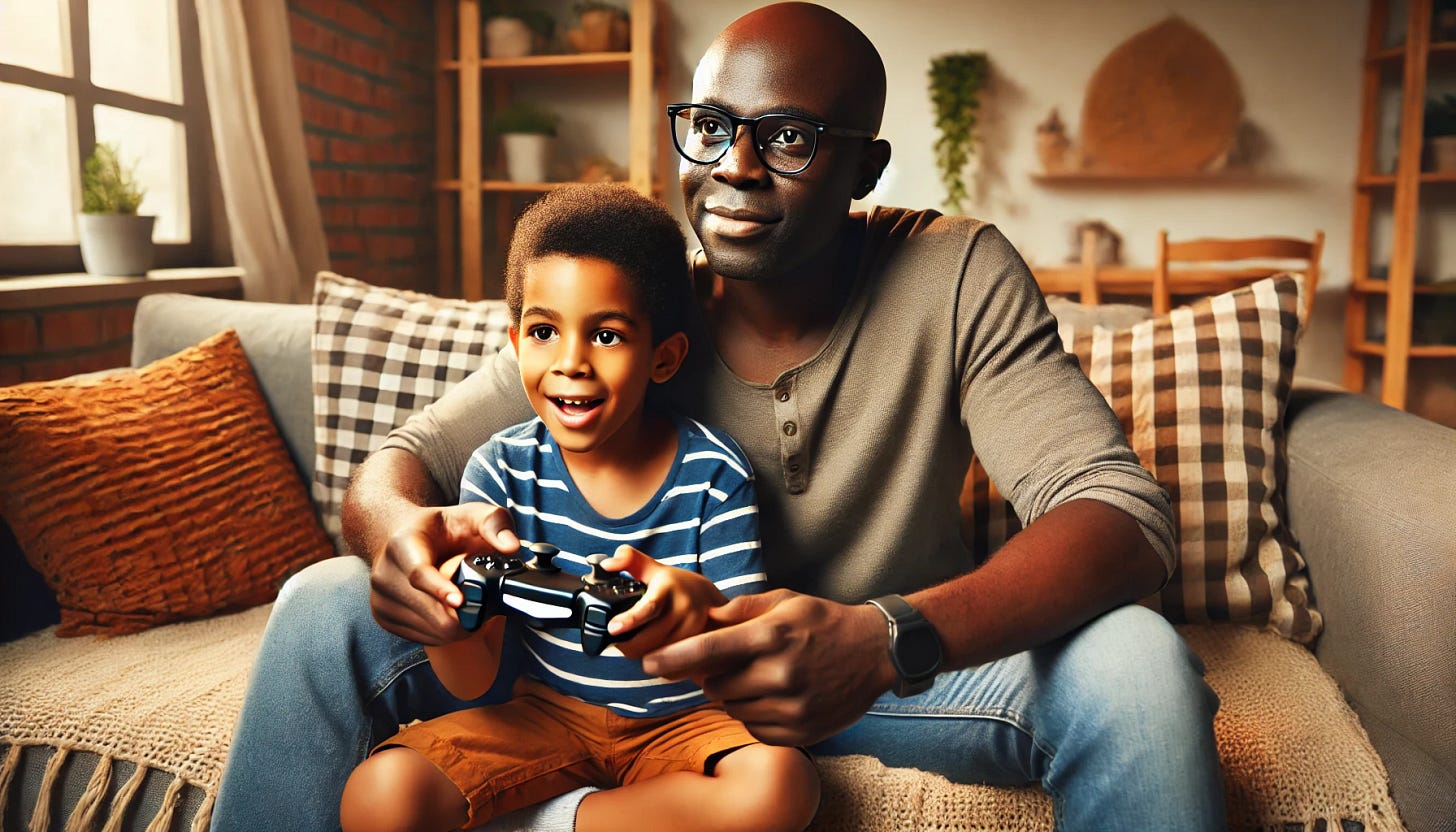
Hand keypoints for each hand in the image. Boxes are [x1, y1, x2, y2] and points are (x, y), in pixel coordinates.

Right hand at [368, 502, 518, 645]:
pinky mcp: (383, 618)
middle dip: (461, 613)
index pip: (418, 573)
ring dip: (455, 625)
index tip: (461, 600)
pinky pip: (422, 637)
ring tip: (467, 606)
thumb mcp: (470, 514)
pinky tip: (450, 614)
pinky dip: (442, 632)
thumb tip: (511, 547)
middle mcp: (384, 573)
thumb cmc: (439, 528)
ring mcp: (380, 599)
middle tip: (484, 605)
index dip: (440, 589)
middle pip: (427, 609)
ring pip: (428, 629)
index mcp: (402, 544)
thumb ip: (494, 523)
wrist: (398, 536)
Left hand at [601, 545, 728, 659]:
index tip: (612, 628)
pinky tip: (655, 652)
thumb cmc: (672, 583)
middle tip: (619, 642)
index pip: (649, 607)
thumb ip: (626, 559)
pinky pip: (673, 667)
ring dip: (644, 655)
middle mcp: (685, 608)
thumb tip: (607, 564)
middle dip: (628, 646)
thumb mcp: (650, 566)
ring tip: (638, 644)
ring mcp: (695, 629)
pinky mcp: (701, 646)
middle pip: (649, 641)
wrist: (708, 596)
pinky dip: (660, 665)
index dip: (629, 620)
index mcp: (669, 587)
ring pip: (659, 657)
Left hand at [641, 589, 896, 745]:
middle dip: (715, 676)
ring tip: (762, 678)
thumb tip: (706, 618)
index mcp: (771, 636)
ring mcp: (790, 706)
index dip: (673, 659)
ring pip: (733, 709)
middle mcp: (779, 673)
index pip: (708, 651)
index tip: (648, 666)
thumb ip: (742, 610)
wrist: (875, 653)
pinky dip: (755, 715)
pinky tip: (775, 697)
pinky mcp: (799, 731)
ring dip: (735, 696)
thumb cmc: (825, 622)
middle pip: (716, 685)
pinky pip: (754, 728)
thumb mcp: (786, 601)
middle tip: (735, 664)